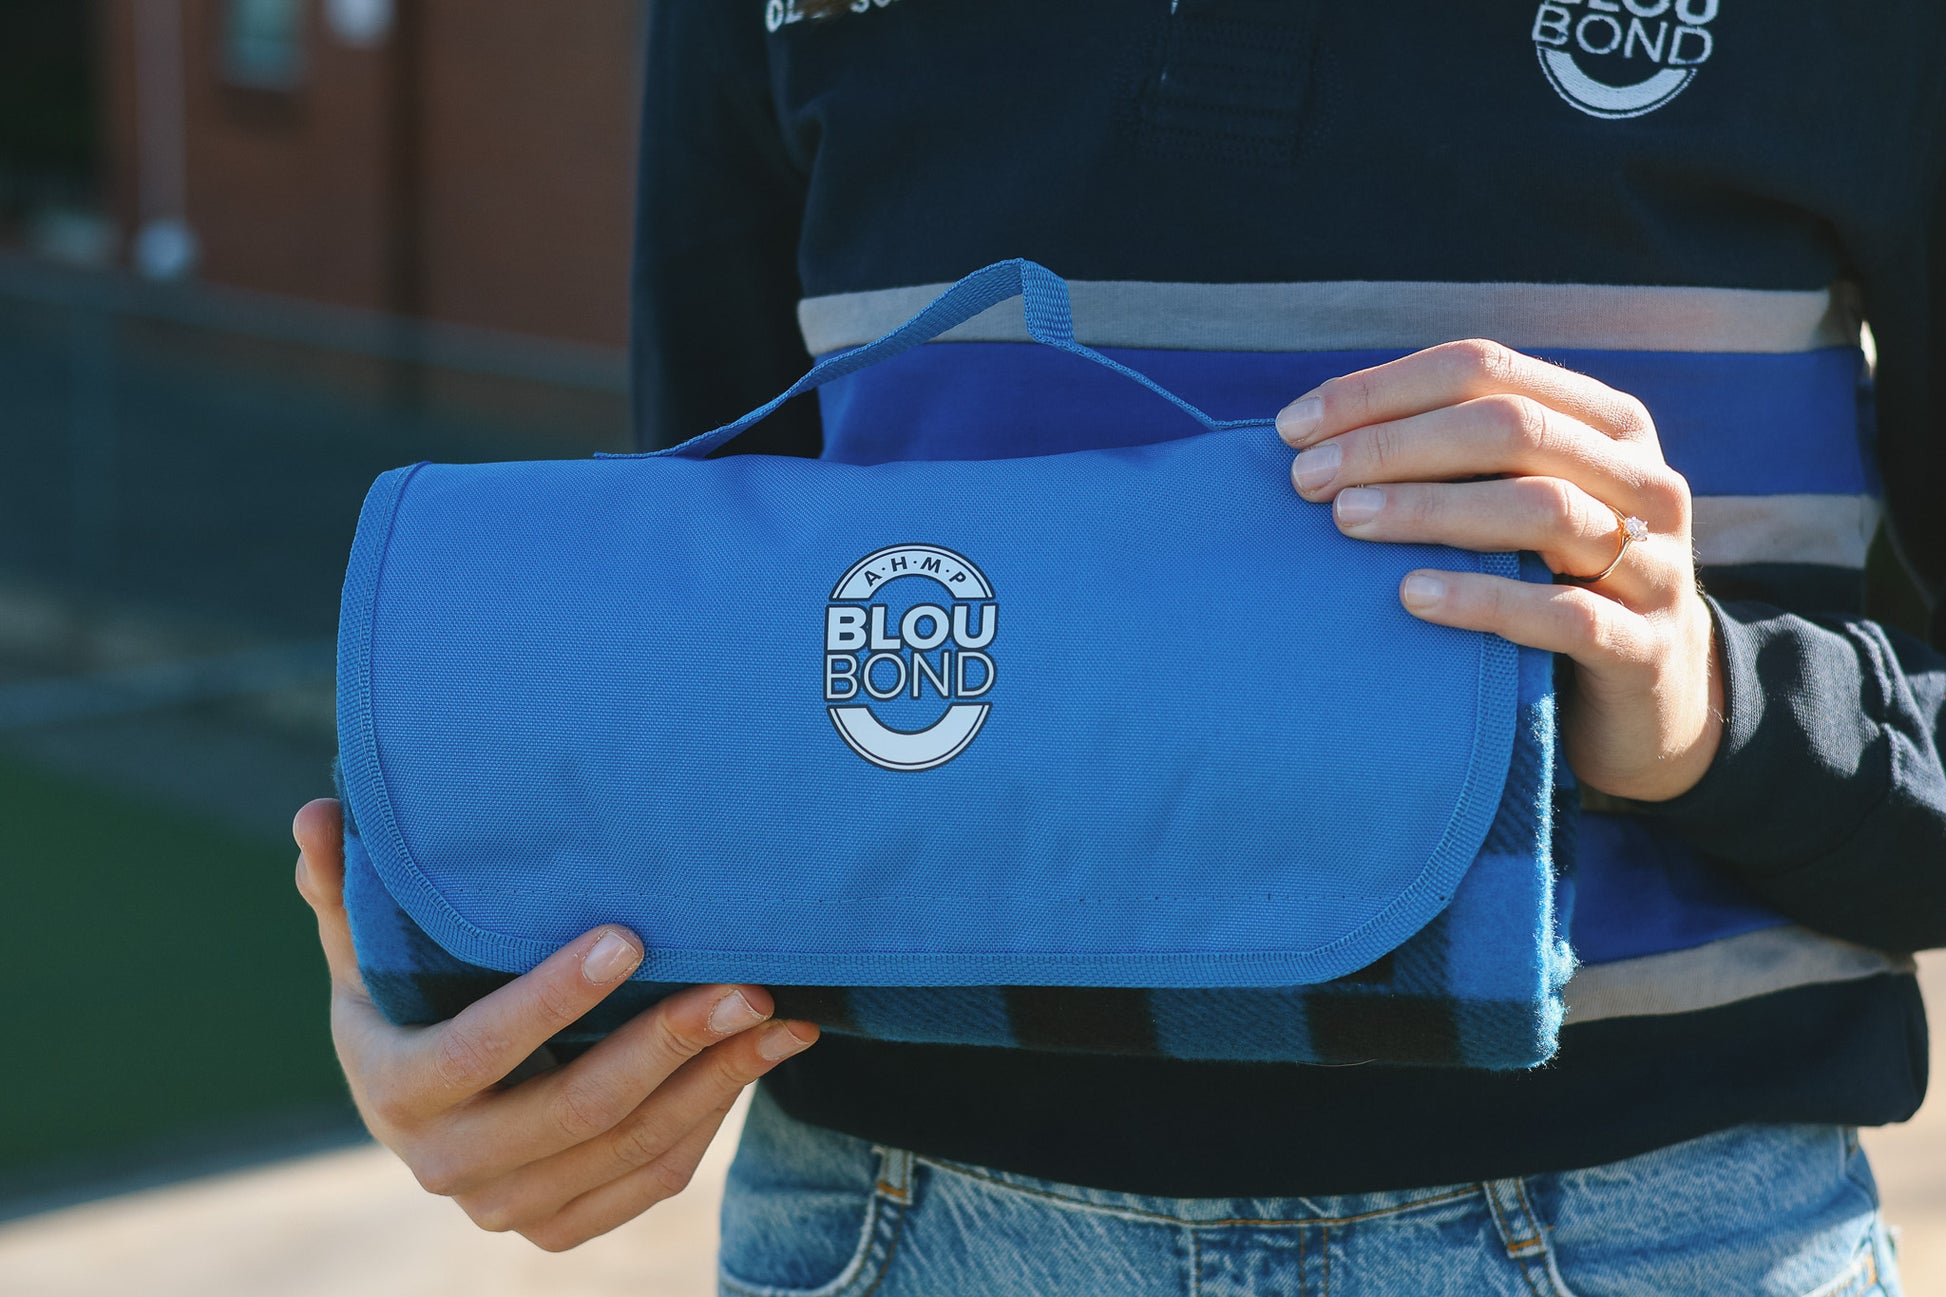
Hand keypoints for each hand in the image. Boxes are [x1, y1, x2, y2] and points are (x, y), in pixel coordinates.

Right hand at [291, 798, 816, 1250]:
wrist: (427, 1107)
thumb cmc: (407, 998)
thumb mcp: (369, 946)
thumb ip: (344, 886)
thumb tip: (315, 812)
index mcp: (395, 1089)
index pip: (479, 1049)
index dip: (554, 998)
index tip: (631, 937)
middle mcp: (445, 1166)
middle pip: (576, 1111)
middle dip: (670, 1045)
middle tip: (745, 984)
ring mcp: (506, 1208)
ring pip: (629, 1152)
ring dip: (716, 1083)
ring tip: (780, 1015)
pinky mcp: (560, 1229)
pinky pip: (653, 1181)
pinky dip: (713, 1120)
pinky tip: (760, 1058)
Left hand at [1274, 339, 1723, 802]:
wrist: (1646, 705)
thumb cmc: (1547, 585)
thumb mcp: (1510, 507)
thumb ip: (1448, 460)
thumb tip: (1309, 433)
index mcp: (1606, 425)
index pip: (1485, 369)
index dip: (1382, 390)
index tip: (1292, 428)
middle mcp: (1644, 480)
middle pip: (1512, 428)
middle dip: (1395, 445)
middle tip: (1307, 478)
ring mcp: (1657, 565)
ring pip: (1544, 509)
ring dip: (1430, 509)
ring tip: (1346, 520)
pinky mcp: (1647, 648)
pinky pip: (1565, 614)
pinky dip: (1482, 599)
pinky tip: (1410, 595)